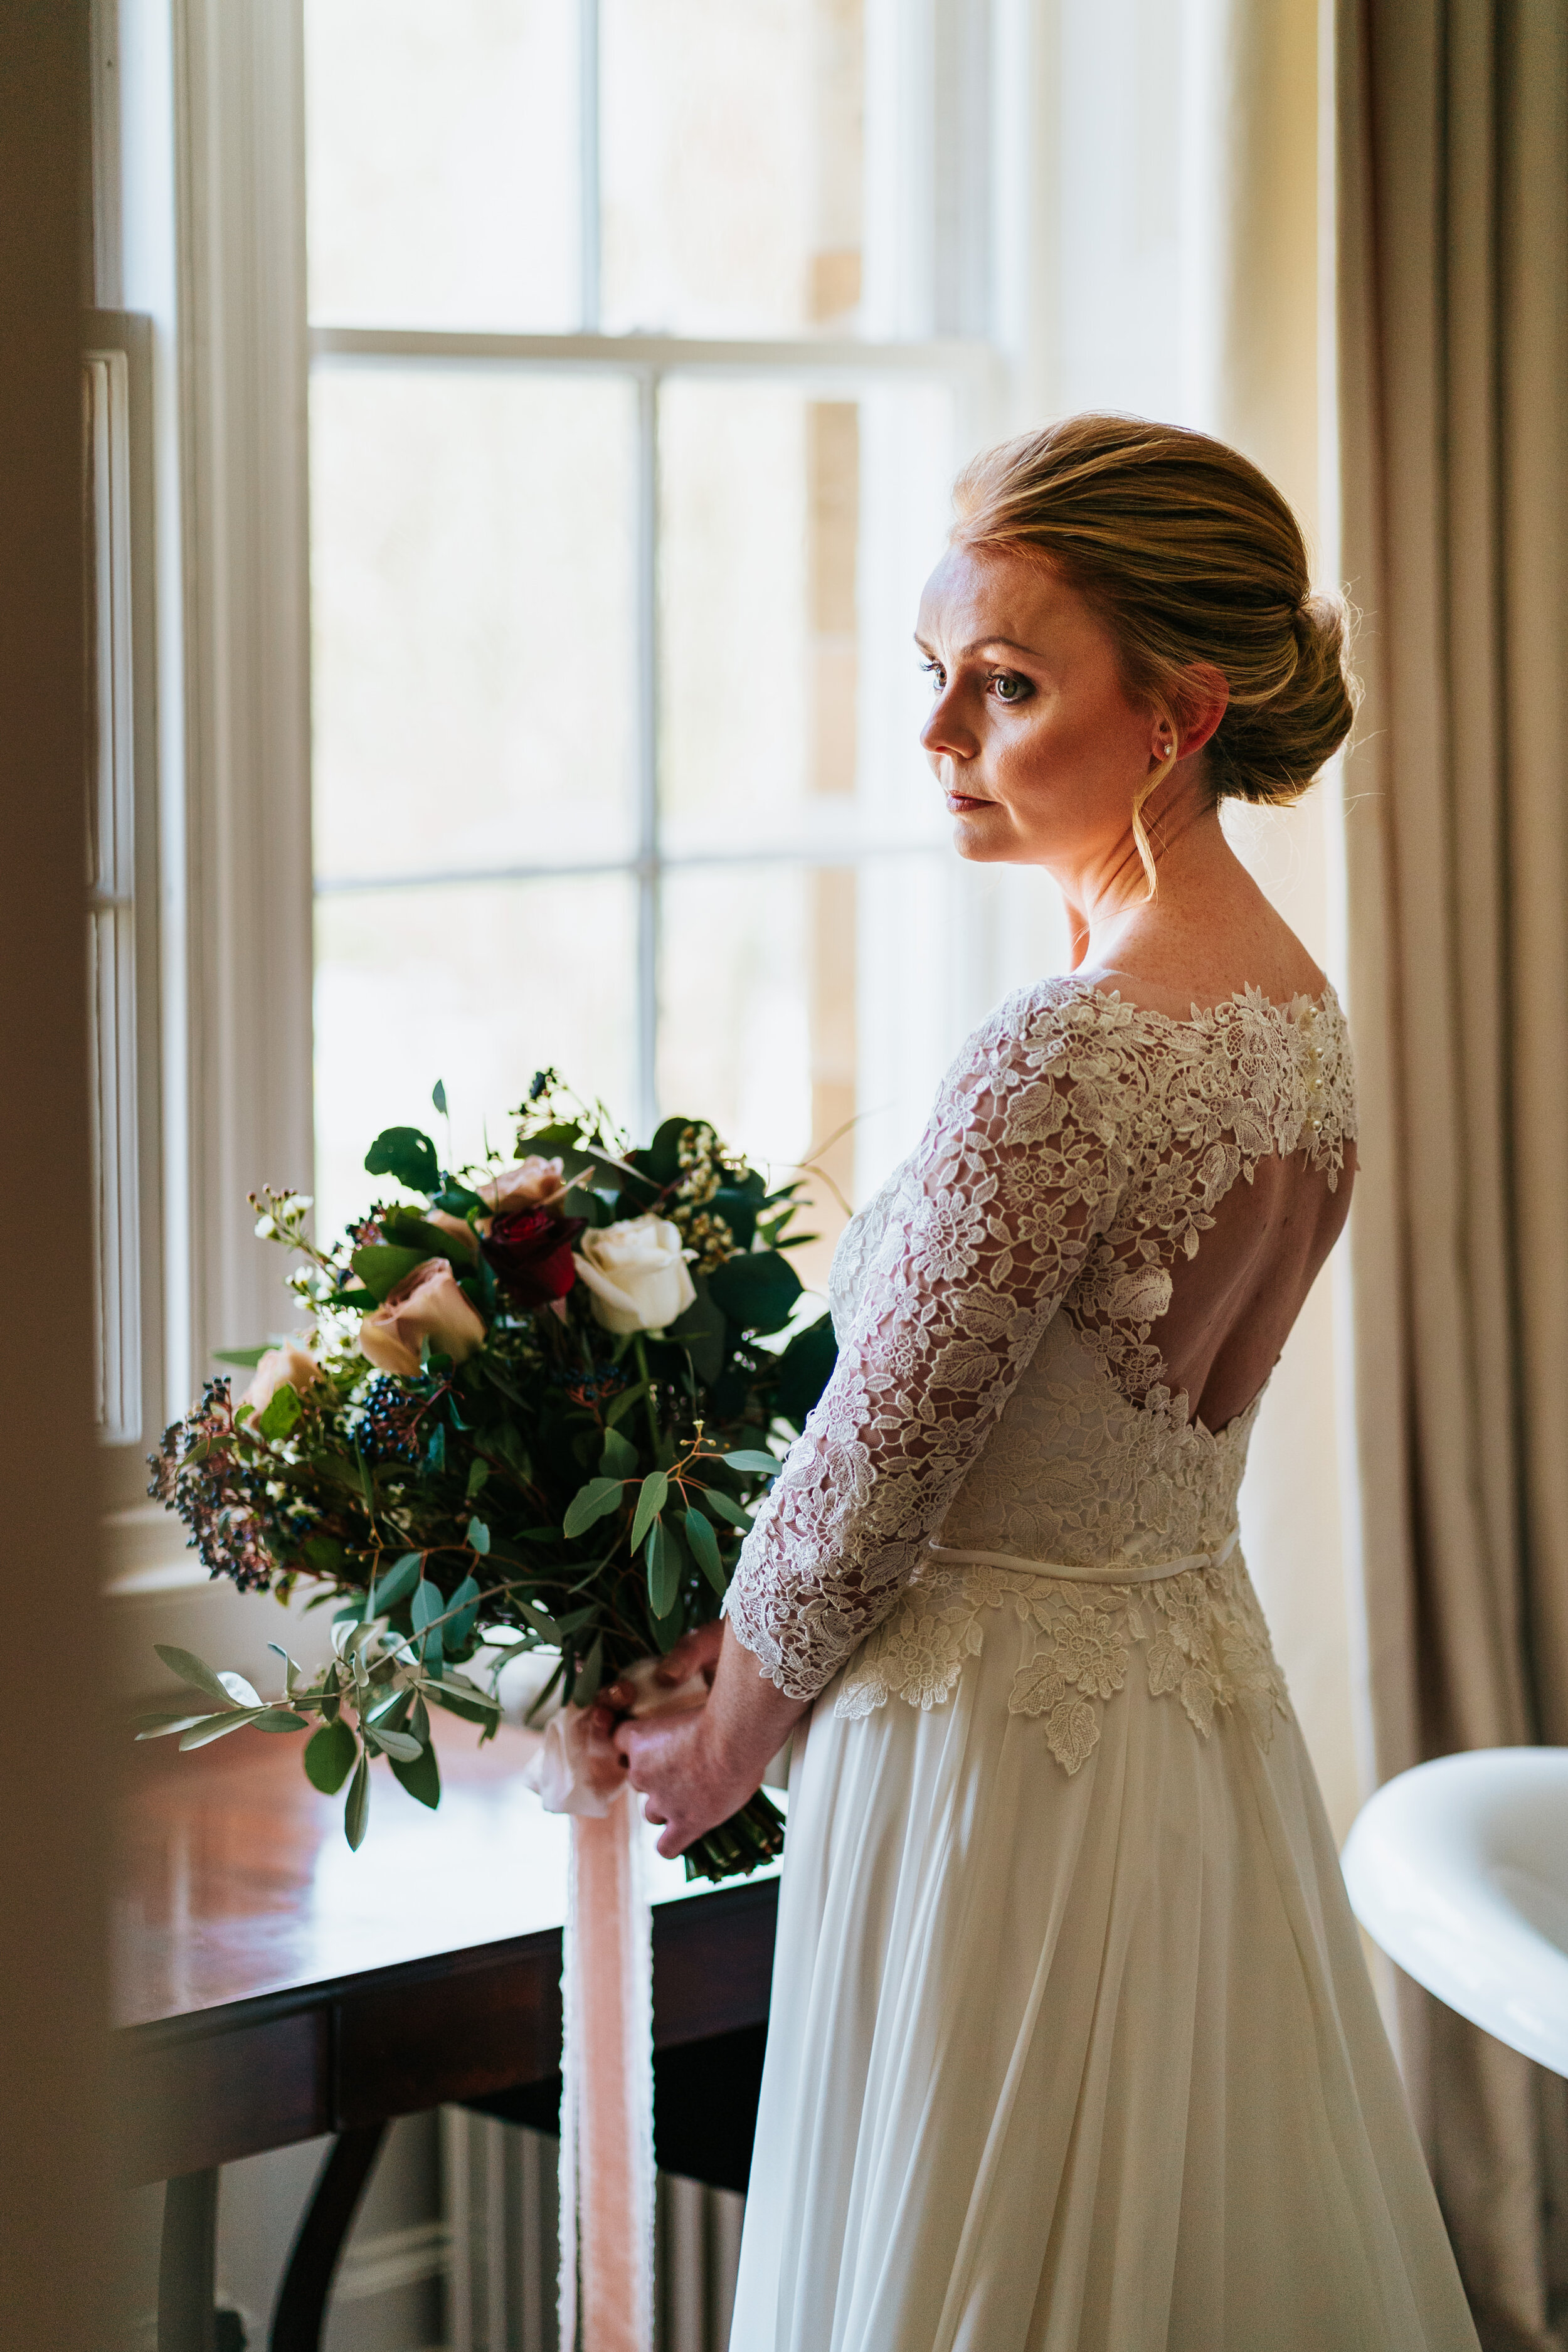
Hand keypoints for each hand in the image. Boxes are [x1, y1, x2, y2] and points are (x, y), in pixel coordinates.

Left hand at [606, 1620, 808, 1858]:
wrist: (737, 1737)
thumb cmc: (721, 1701)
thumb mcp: (696, 1669)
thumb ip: (680, 1662)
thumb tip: (665, 1673)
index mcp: (637, 1738)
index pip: (620, 1741)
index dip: (636, 1740)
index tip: (655, 1737)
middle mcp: (642, 1773)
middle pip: (637, 1776)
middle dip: (655, 1772)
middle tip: (685, 1761)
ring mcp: (663, 1801)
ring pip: (651, 1811)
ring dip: (665, 1803)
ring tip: (691, 1791)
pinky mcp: (685, 1824)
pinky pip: (666, 1847)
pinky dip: (671, 1842)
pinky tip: (684, 1832)